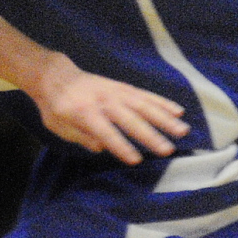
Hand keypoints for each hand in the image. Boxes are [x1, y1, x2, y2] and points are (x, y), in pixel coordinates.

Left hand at [33, 53, 188, 164]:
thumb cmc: (55, 107)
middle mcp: (102, 100)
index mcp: (83, 112)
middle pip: (128, 118)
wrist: (55, 76)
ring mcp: (114, 91)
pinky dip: (161, 102)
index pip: (105, 132)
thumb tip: (102, 147)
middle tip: (167, 150)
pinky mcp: (121, 86)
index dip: (120, 146)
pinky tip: (178, 111)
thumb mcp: (58, 127)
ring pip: (142, 104)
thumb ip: (81, 137)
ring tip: (182, 130)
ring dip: (164, 117)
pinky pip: (144, 94)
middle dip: (148, 134)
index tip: (136, 160)